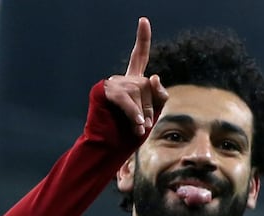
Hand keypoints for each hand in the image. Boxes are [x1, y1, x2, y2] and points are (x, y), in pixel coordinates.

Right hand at [104, 17, 167, 136]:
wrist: (109, 148)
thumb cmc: (129, 134)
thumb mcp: (152, 113)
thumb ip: (159, 95)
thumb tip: (154, 76)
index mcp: (133, 81)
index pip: (140, 57)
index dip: (142, 38)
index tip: (144, 20)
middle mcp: (122, 79)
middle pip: (148, 84)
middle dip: (150, 108)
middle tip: (143, 125)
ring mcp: (112, 84)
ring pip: (139, 91)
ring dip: (142, 114)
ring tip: (137, 128)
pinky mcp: (104, 92)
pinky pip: (127, 98)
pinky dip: (134, 113)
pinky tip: (137, 125)